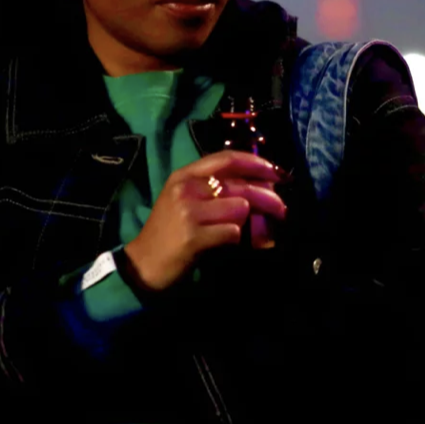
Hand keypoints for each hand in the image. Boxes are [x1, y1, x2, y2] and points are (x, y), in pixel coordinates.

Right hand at [123, 150, 285, 291]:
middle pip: (239, 185)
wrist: (142, 264)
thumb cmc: (168, 233)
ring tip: (242, 231)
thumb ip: (213, 188)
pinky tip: (225, 245)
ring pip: (239, 208)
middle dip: (267, 197)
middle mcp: (186, 188)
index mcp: (183, 175)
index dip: (255, 162)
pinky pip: (233, 232)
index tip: (276, 171)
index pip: (226, 158)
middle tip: (282, 209)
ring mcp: (188, 212)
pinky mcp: (194, 236)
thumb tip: (258, 184)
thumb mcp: (184, 200)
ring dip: (247, 222)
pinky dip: (235, 240)